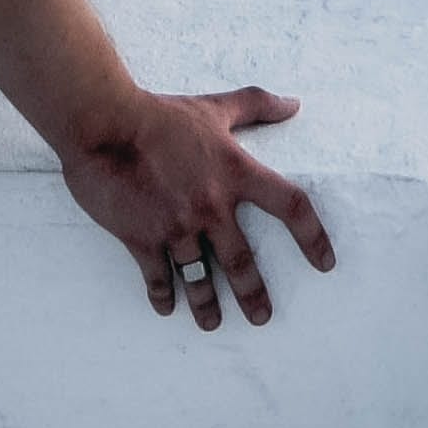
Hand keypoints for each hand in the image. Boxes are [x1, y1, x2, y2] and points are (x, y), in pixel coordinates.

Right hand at [49, 83, 334, 329]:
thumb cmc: (159, 114)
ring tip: (213, 323)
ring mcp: (177, 226)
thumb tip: (295, 104)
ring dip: (208, 304)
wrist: (102, 122)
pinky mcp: (143, 239)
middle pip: (244, 261)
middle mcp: (211, 205)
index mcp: (235, 172)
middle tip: (262, 317)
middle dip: (254, 294)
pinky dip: (163, 295)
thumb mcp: (213, 107)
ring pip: (200, 278)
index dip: (313, 236)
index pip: (289, 205)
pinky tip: (166, 306)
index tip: (325, 262)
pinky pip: (158, 278)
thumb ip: (256, 105)